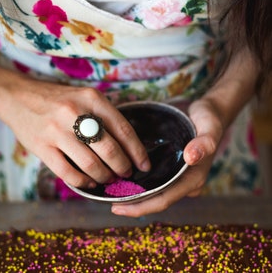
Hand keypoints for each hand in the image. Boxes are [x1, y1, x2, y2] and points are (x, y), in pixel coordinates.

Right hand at [0, 67, 149, 188]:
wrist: (19, 97)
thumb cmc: (58, 100)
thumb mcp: (84, 98)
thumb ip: (104, 117)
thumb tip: (127, 146)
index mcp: (92, 99)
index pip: (124, 129)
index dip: (137, 151)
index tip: (144, 165)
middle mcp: (75, 113)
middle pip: (110, 150)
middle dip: (123, 167)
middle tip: (126, 174)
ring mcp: (57, 131)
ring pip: (91, 165)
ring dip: (105, 177)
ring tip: (109, 178)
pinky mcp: (41, 147)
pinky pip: (68, 173)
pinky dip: (84, 182)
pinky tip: (90, 182)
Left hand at [111, 98, 223, 216]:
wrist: (210, 114)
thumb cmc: (209, 119)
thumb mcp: (209, 126)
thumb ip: (205, 142)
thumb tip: (191, 156)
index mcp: (194, 178)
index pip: (165, 199)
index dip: (142, 206)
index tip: (118, 207)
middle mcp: (186, 182)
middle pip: (157, 200)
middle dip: (134, 205)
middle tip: (111, 205)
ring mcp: (180, 177)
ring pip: (155, 193)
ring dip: (136, 197)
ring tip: (112, 194)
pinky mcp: (173, 169)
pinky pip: (156, 182)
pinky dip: (140, 185)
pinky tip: (124, 180)